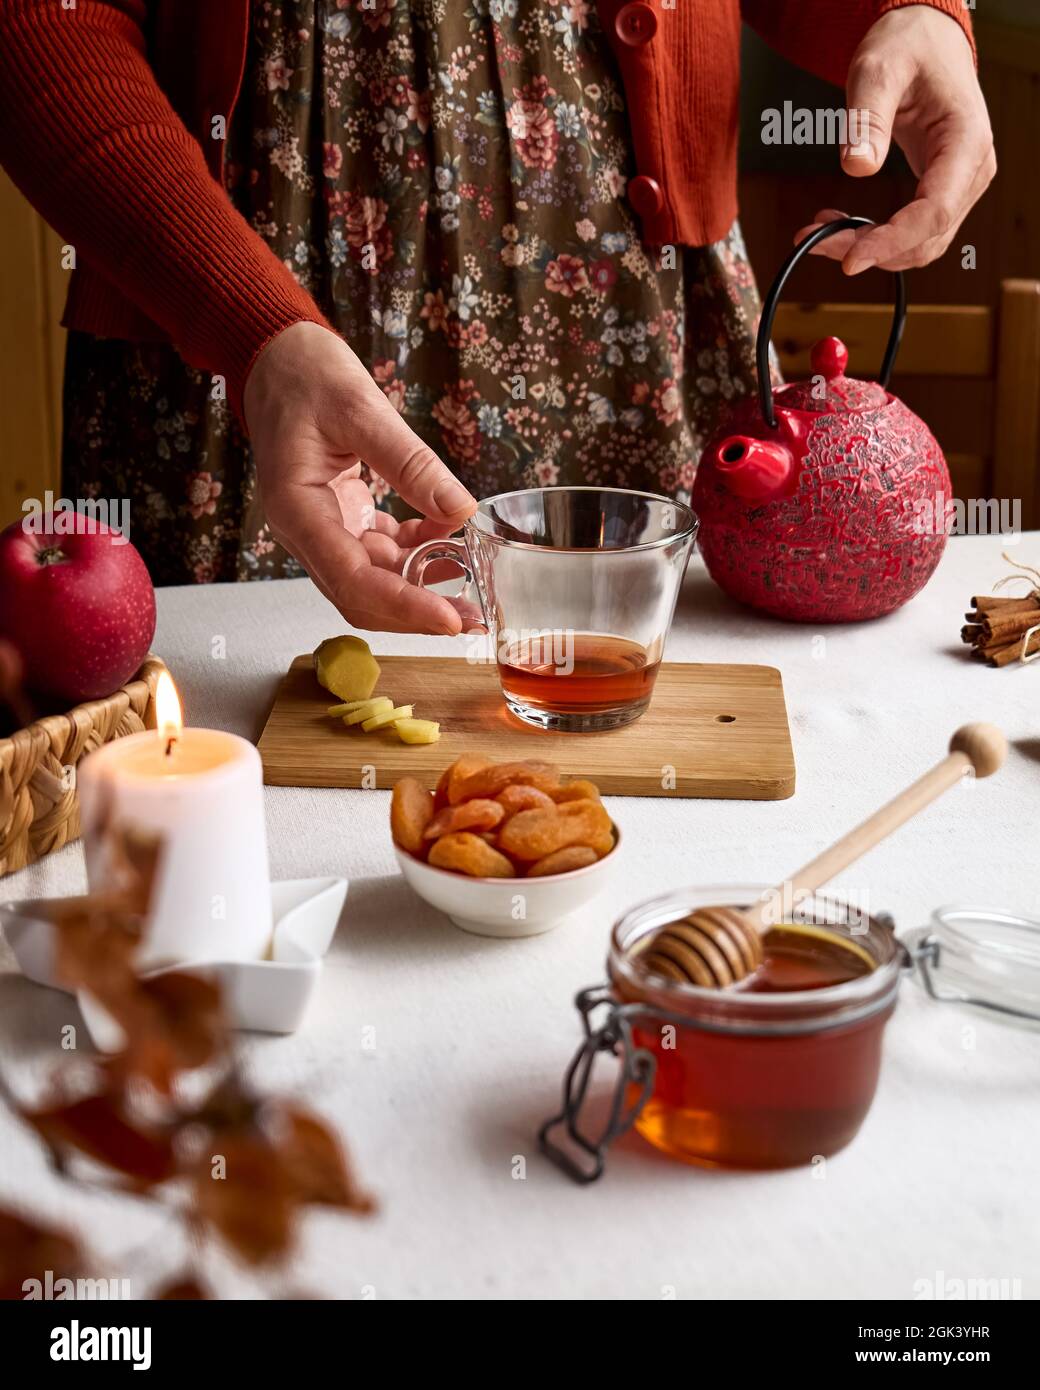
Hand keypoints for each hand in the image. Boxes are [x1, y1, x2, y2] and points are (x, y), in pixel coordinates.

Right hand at [243, 322, 478, 634]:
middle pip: (361, 596)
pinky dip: (416, 554)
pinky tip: (450, 543)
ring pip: (373, 581)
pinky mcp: (341, 518)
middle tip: (472, 619)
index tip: (449, 620)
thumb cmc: (303, 374)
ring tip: (471, 594)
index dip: (403, 606)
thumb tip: (460, 508)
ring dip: (420, 591)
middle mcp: (305, 531)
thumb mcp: (360, 408)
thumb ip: (410, 462)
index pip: (353, 580)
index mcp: (296, 510)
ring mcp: (322, 528)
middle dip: (416, 614)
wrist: (276, 356)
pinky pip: (381, 552)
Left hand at [794, 6, 994, 272]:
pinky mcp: (941, 191)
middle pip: (924, 237)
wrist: (924, 41)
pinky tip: (840, 225)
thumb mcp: (879, 71)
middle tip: (815, 241)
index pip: (934, 211)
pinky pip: (912, 231)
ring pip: (918, 244)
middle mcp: (970, 171)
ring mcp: (959, 185)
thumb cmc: (909, 48)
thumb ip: (867, 119)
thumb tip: (857, 167)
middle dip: (869, 249)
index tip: (850, 259)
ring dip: (870, 249)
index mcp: (966, 141)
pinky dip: (876, 238)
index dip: (892, 242)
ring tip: (821, 233)